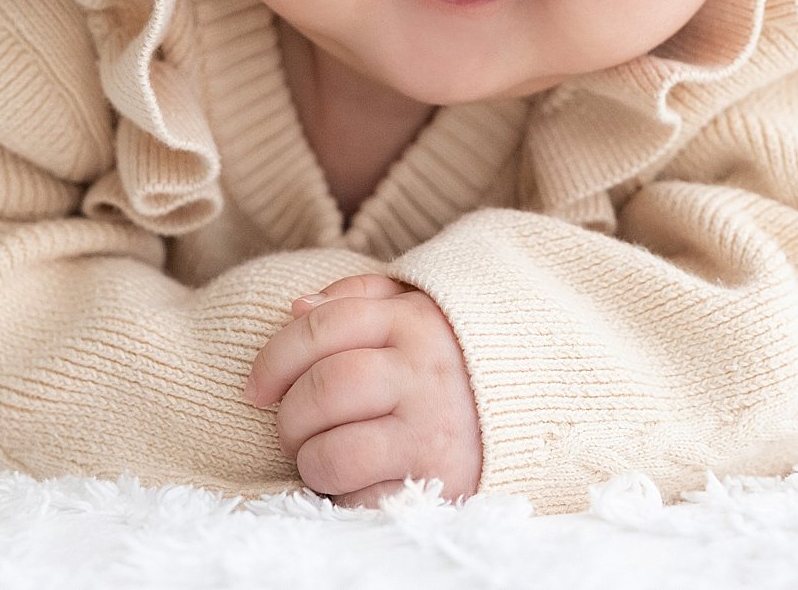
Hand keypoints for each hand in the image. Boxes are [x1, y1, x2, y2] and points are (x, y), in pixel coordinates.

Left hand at [243, 273, 482, 506]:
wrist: (541, 411)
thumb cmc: (457, 360)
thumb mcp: (418, 310)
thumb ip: (358, 298)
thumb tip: (297, 308)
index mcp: (414, 321)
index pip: (321, 326)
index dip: (274, 358)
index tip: (256, 388)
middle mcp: (423, 373)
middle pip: (320, 390)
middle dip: (289, 418)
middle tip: (294, 429)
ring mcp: (430, 431)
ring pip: (330, 452)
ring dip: (310, 461)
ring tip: (324, 457)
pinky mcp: (434, 484)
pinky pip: (358, 498)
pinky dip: (342, 496)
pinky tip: (357, 481)